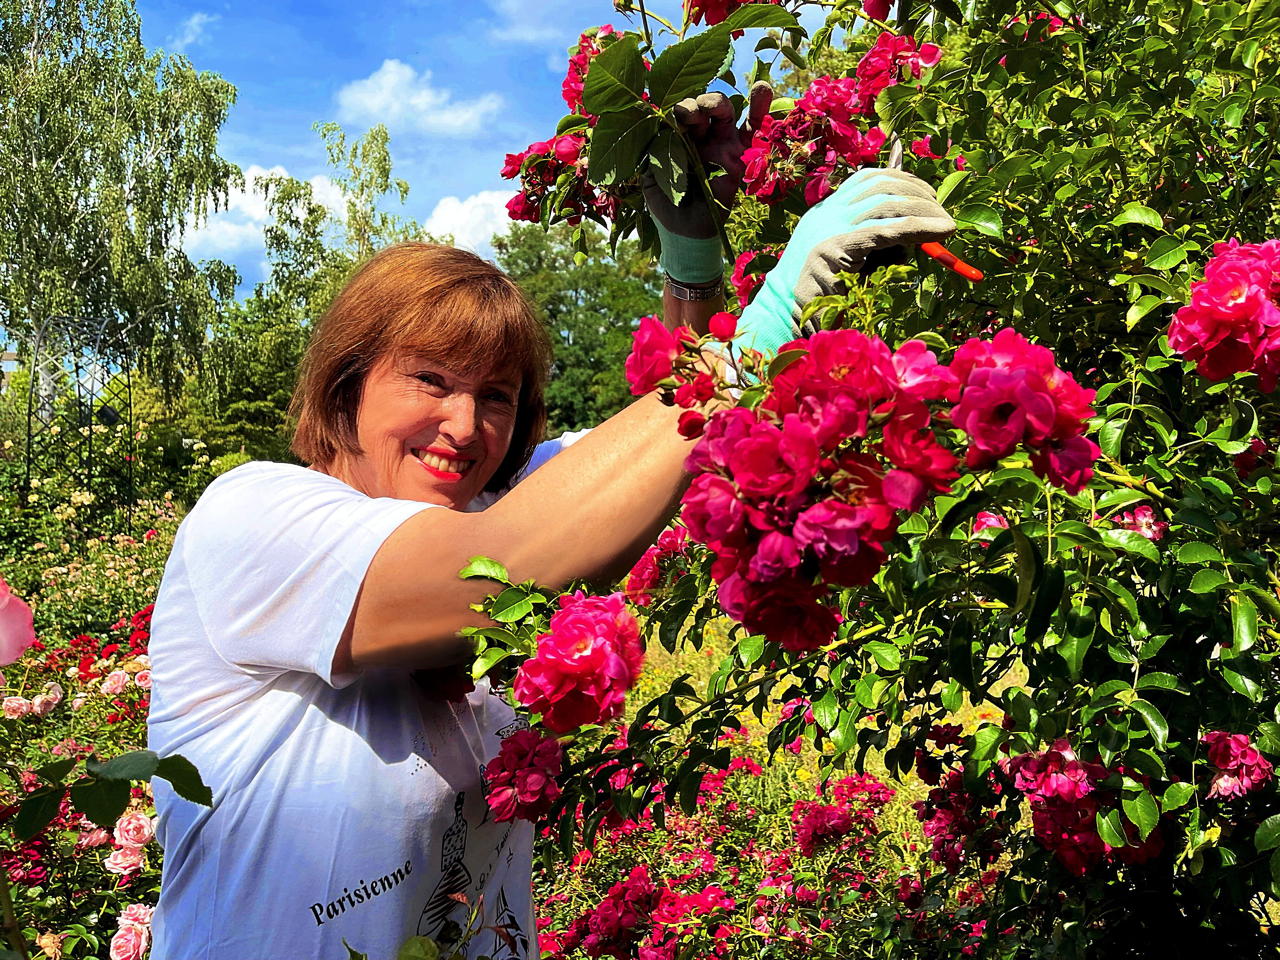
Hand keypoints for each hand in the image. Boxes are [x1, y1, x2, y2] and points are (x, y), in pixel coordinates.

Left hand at [642, 82, 772, 282]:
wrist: (686, 231)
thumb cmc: (666, 205)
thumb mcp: (650, 175)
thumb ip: (653, 150)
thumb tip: (654, 124)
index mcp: (675, 137)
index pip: (677, 112)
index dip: (675, 110)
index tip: (671, 121)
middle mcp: (698, 136)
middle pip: (700, 107)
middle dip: (695, 106)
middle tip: (690, 117)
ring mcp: (720, 143)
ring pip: (723, 111)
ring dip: (717, 103)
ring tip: (713, 107)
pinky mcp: (739, 154)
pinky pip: (752, 129)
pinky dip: (759, 108)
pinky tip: (762, 87)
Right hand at [738, 166, 956, 356]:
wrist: (784, 314)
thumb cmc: (819, 296)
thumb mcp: (849, 260)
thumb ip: (874, 243)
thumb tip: (917, 236)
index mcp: (825, 211)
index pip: (866, 179)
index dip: (902, 178)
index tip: (926, 192)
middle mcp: (827, 213)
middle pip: (881, 185)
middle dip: (918, 192)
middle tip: (941, 209)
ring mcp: (829, 227)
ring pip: (887, 203)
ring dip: (925, 210)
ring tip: (946, 224)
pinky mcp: (836, 246)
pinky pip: (887, 229)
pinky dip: (920, 228)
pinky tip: (941, 231)